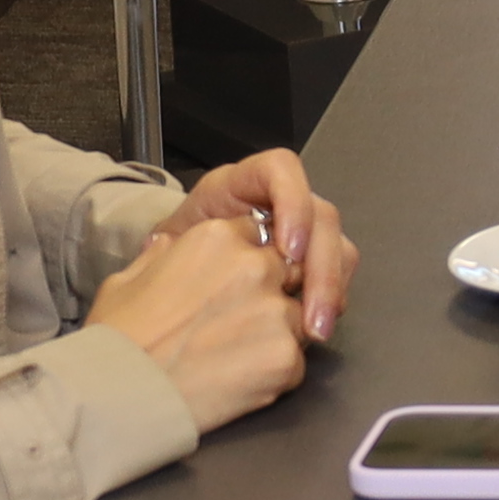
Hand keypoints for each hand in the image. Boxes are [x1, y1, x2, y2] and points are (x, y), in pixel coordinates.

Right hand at [87, 215, 308, 432]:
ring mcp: (275, 311)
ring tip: (233, 358)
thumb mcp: (127, 278)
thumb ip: (161, 255)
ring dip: (277, 335)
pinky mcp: (286, 356)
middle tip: (236, 326)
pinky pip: (297, 361)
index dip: (248, 264)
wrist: (121, 394)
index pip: (261, 236)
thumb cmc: (117, 338)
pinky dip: (275, 373)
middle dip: (272, 295)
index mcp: (219, 237)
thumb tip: (168, 245)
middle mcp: (255, 266)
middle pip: (290, 272)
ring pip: (298, 318)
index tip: (230, 289)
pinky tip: (238, 381)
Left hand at [163, 149, 355, 340]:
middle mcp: (278, 202)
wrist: (174, 283)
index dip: (292, 203)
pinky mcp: (310, 262)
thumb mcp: (161, 246)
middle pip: (320, 214)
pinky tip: (313, 329)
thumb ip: (167, 244)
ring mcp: (300, 230)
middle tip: (310, 312)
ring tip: (316, 330)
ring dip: (332, 287)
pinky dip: (330, 300)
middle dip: (321, 265)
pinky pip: (336, 274)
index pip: (279, 170)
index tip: (288, 252)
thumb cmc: (167, 261)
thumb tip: (164, 248)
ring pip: (337, 245)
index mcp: (238, 185)